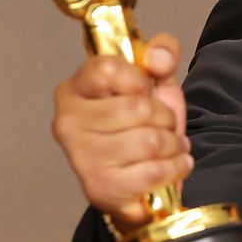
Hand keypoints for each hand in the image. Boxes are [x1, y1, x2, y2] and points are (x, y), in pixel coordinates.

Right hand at [51, 33, 192, 234]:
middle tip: (162, 126)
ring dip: (173, 144)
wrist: (145, 178)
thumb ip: (163, 54)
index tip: (143, 93)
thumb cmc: (144, 125)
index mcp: (74, 89)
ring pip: (149, 140)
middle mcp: (66, 122)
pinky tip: (171, 166)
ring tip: (169, 146)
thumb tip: (158, 58)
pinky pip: (154, 171)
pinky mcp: (99, 188)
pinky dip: (175, 167)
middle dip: (164, 117)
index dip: (139, 81)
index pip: (108, 68)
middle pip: (137, 107)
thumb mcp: (156, 81)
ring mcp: (80, 157)